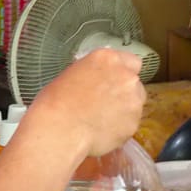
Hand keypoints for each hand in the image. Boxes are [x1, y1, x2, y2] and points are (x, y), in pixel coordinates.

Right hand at [27, 48, 146, 158]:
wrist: (59, 130)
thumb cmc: (55, 102)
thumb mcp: (72, 74)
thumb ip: (93, 73)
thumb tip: (98, 81)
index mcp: (108, 59)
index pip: (131, 61)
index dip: (121, 72)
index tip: (113, 81)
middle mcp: (126, 77)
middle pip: (134, 83)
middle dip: (123, 92)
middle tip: (104, 103)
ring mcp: (133, 102)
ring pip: (134, 105)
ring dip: (122, 110)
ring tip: (99, 120)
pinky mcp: (133, 124)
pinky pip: (129, 125)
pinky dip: (118, 128)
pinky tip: (100, 131)